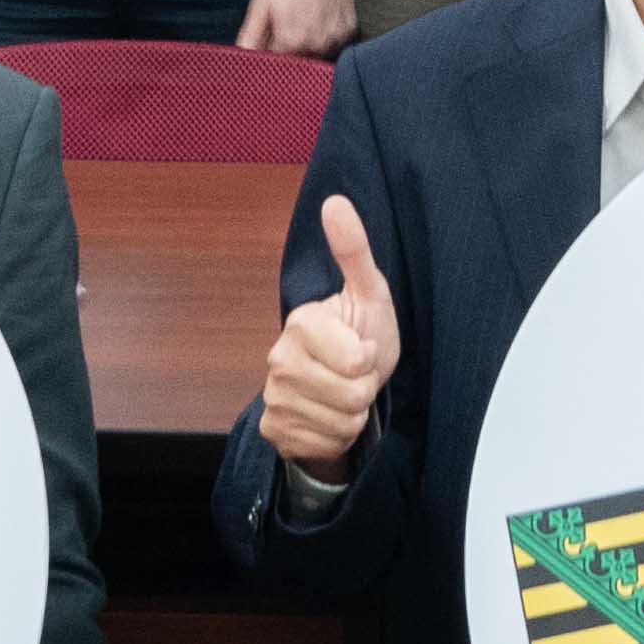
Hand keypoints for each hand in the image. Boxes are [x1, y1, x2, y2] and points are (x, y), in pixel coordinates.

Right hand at [259, 193, 398, 475]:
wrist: (346, 388)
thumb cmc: (362, 336)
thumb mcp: (369, 294)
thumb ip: (353, 250)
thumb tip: (335, 201)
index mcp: (301, 323)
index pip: (357, 361)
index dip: (370, 359)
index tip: (362, 347)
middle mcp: (277, 359)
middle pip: (350, 394)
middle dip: (364, 389)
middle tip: (355, 374)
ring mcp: (273, 397)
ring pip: (339, 422)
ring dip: (353, 413)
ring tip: (345, 393)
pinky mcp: (275, 429)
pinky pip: (324, 442)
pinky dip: (337, 435)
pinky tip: (330, 416)